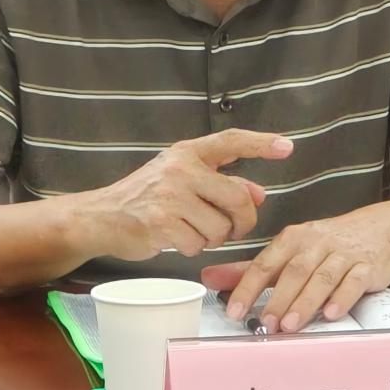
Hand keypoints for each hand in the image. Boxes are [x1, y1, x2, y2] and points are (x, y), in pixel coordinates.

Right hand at [85, 128, 292, 261]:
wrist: (102, 216)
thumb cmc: (146, 197)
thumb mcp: (183, 180)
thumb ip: (222, 184)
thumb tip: (259, 193)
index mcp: (188, 152)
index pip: (231, 141)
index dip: (261, 143)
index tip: (287, 147)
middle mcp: (181, 169)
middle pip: (237, 198)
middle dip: (243, 221)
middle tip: (236, 229)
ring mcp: (171, 195)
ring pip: (220, 227)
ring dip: (213, 237)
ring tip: (192, 230)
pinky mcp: (162, 223)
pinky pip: (198, 244)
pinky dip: (193, 248)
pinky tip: (176, 239)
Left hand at [201, 204, 389, 332]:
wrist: (379, 228)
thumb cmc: (327, 243)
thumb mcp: (289, 250)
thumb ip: (251, 268)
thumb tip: (209, 278)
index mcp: (293, 238)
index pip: (265, 262)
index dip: (248, 286)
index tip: (234, 310)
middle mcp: (316, 243)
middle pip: (294, 270)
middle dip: (278, 297)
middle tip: (265, 323)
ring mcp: (343, 254)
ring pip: (322, 276)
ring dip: (305, 301)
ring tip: (290, 324)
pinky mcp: (367, 267)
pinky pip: (354, 281)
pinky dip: (342, 297)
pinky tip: (331, 314)